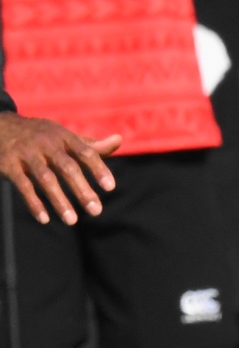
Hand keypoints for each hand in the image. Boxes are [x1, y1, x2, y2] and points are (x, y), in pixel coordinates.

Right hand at [0, 114, 118, 223]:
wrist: (0, 126)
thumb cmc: (41, 136)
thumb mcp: (63, 136)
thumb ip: (90, 145)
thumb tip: (118, 140)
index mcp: (63, 137)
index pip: (85, 152)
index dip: (98, 168)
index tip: (110, 188)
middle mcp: (46, 144)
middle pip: (67, 167)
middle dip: (82, 190)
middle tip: (96, 211)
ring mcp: (26, 154)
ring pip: (45, 178)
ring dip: (59, 200)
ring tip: (72, 221)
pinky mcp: (8, 165)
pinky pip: (23, 185)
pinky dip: (34, 202)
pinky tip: (45, 219)